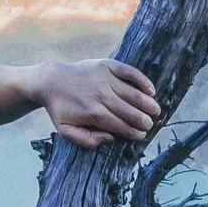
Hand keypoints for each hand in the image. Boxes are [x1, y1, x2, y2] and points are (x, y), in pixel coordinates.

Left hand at [36, 59, 160, 149]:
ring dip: (148, 104)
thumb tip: (111, 138)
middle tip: (150, 125)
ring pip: (134, 94)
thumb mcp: (66, 131)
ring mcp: (106, 79)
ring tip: (156, 111)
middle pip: (131, 112)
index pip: (122, 126)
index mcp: (94, 114)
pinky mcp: (107, 65)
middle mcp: (102, 96)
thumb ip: (87, 140)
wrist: (51, 81)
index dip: (134, 133)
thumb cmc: (60, 109)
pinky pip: (130, 72)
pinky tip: (151, 90)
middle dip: (144, 121)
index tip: (142, 136)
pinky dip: (143, 81)